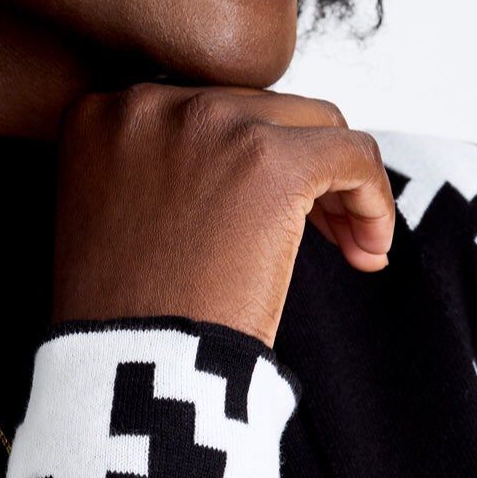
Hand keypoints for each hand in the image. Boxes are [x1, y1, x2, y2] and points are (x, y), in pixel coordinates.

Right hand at [50, 83, 395, 347]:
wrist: (125, 374)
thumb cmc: (120, 322)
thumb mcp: (113, 220)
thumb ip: (159, 170)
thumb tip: (243, 163)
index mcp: (102, 115)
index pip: (208, 112)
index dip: (249, 163)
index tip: (268, 218)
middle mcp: (151, 103)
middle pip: (263, 113)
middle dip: (300, 172)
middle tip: (324, 239)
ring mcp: (211, 124)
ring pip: (315, 125)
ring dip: (340, 184)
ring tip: (351, 247)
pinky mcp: (270, 161)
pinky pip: (354, 153)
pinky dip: (374, 196)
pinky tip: (371, 248)